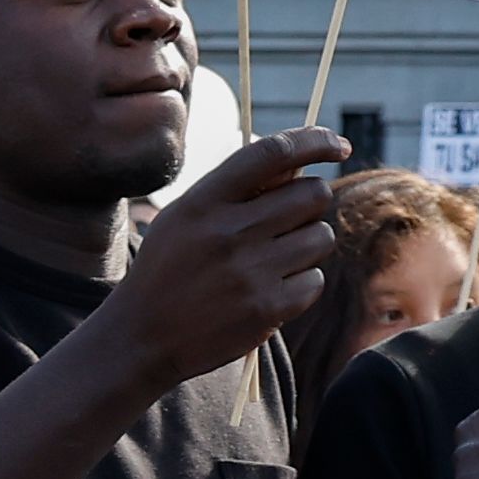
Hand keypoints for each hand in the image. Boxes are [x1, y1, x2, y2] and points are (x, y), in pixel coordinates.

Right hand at [93, 127, 348, 390]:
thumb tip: (299, 165)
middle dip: (309, 205)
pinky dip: (300, 285)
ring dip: (307, 246)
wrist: (141, 337)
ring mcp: (249, 272)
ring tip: (272, 261)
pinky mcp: (266, 308)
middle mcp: (228, 232)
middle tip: (285, 224)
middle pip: (313, 194)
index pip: (274, 152)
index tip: (338, 146)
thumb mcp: (184, 218)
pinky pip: (314, 280)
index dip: (315, 140)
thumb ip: (234, 189)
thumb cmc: (167, 270)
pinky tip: (268, 292)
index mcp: (204, 202)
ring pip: (321, 237)